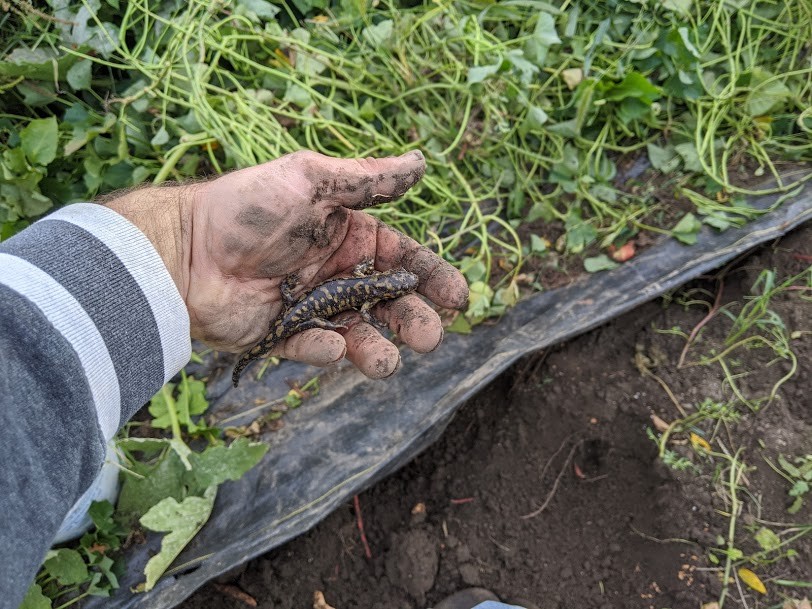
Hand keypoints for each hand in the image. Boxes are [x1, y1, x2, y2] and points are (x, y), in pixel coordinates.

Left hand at [105, 150, 468, 378]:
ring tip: (386, 361)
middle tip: (429, 336)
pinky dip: (325, 353)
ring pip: (357, 334)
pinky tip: (333, 350)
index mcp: (348, 235)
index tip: (458, 296)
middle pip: (389, 302)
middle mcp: (335, 272)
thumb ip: (365, 179)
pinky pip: (312, 349)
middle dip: (414, 320)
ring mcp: (310, 306)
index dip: (433, 277)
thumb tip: (421, 162)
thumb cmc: (245, 208)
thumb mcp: (308, 180)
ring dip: (377, 349)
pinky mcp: (281, 335)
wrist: (180, 249)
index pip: (403, 258)